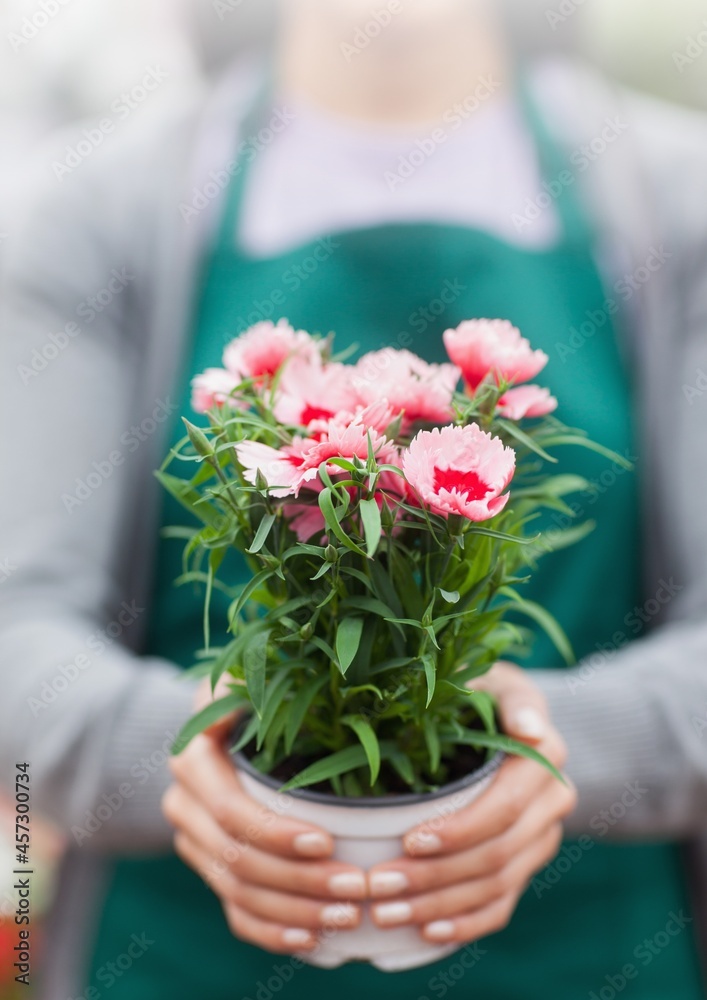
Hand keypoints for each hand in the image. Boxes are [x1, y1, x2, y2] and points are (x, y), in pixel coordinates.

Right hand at [162, 679, 366, 954]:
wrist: (218, 730)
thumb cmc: (251, 695)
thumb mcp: (250, 675)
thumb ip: (260, 675)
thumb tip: (300, 668)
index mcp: (195, 762)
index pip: (232, 812)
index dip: (276, 833)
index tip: (327, 840)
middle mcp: (187, 808)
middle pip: (239, 862)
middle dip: (300, 882)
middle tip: (357, 887)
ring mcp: (197, 844)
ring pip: (240, 893)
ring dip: (296, 912)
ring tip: (350, 913)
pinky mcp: (213, 870)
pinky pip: (237, 914)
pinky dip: (274, 933)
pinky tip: (316, 940)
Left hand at [366, 662, 576, 945]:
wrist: (505, 713)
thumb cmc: (481, 688)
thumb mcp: (493, 678)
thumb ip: (508, 698)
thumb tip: (530, 728)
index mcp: (544, 758)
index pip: (503, 808)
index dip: (459, 830)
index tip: (409, 839)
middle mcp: (551, 802)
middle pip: (495, 854)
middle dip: (434, 876)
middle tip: (378, 885)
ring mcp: (541, 838)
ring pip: (495, 886)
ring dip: (439, 906)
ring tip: (384, 912)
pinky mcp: (526, 863)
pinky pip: (502, 906)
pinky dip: (465, 924)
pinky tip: (426, 932)